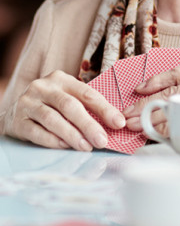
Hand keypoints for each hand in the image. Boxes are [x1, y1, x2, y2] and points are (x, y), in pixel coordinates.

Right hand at [2, 70, 125, 150]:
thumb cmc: (50, 105)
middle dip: (89, 125)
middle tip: (102, 140)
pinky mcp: (17, 121)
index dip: (105, 109)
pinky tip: (66, 146)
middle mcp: (44, 87)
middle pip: (70, 106)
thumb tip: (114, 123)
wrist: (15, 112)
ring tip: (87, 147)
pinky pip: (37, 133)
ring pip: (53, 120)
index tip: (119, 123)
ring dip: (73, 135)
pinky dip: (53, 141)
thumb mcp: (66, 97)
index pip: (87, 93)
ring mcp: (28, 103)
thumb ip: (86, 105)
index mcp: (61, 79)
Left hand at [123, 68, 179, 132]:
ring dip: (149, 119)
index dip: (156, 79)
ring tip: (134, 126)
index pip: (179, 72)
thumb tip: (153, 104)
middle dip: (144, 103)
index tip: (138, 88)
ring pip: (173, 109)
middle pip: (172, 92)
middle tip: (126, 114)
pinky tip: (153, 135)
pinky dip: (164, 131)